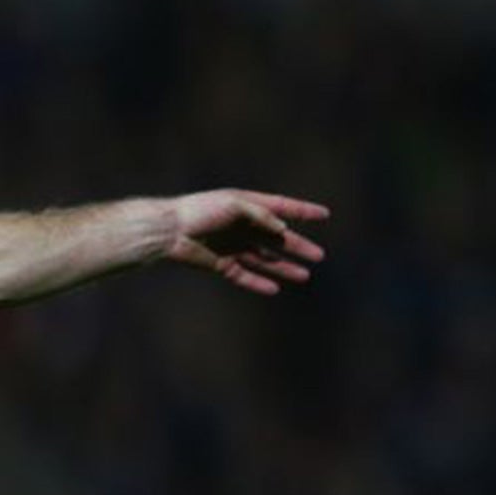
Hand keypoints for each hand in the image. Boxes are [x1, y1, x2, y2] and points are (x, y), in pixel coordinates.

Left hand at [167, 190, 329, 294]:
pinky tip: (275, 289)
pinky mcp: (221, 265)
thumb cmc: (201, 211)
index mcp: (248, 206)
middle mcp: (243, 227)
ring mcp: (233, 247)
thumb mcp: (235, 205)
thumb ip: (261, 215)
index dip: (303, 211)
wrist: (170, 231)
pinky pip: (244, 276)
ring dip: (284, 268)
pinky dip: (259, 283)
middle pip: (277, 239)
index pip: (282, 207)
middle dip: (298, 246)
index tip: (325, 215)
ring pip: (265, 260)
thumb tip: (283, 228)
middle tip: (319, 256)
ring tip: (305, 275)